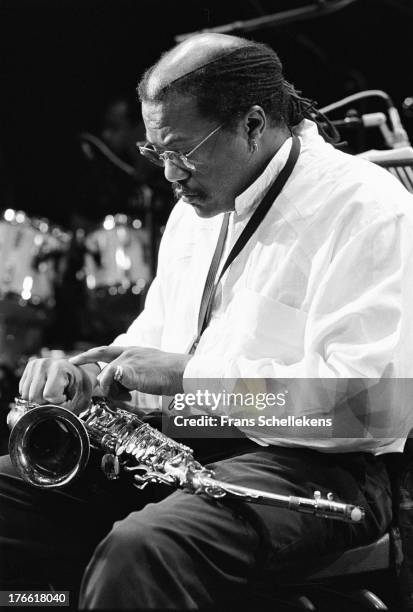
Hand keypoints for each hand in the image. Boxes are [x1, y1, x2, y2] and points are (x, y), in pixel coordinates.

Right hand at [19, 358, 95, 412]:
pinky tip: (44, 388)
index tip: (66, 395)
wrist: (79, 375)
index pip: (48, 395)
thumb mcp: (80, 400)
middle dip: (46, 401)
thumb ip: (65, 409)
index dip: (58, 401)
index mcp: (59, 368)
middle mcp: (44, 364)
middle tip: (58, 394)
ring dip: (39, 398)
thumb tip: (48, 412)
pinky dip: (33, 394)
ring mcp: (35, 364)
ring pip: (25, 395)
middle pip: (34, 396)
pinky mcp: (29, 368)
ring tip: (52, 390)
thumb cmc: (81, 387)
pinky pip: (22, 391)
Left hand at [69, 346, 191, 395]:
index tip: (80, 357)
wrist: (182, 373)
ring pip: (106, 375)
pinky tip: (130, 395)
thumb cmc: (171, 374)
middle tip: (73, 362)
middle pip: (101, 354)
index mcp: (134, 351)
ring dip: (112, 389)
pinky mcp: (128, 369)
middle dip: (84, 357)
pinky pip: (110, 381)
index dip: (93, 353)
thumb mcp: (149, 368)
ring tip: (129, 395)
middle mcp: (129, 352)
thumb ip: (134, 373)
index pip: (108, 349)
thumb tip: (122, 384)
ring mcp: (128, 360)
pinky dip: (115, 390)